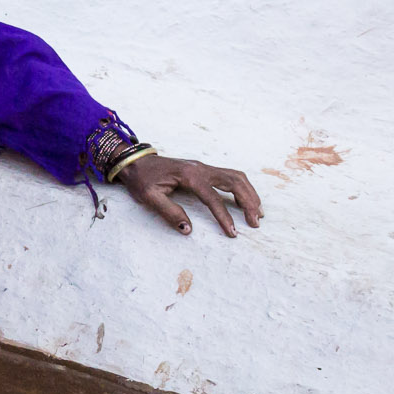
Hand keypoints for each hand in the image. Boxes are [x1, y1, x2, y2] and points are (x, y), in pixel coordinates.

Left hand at [118, 153, 262, 236]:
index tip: (232, 233)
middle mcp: (201, 168)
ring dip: (250, 193)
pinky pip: (230, 175)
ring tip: (258, 212)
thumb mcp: (148, 197)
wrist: (135, 161)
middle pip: (234, 182)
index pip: (213, 198)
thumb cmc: (141, 179)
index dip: (224, 217)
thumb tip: (188, 229)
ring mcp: (204, 167)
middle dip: (248, 202)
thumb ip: (169, 212)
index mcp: (189, 175)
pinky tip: (246, 199)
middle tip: (256, 222)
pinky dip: (242, 187)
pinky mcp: (204, 169)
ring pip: (236, 176)